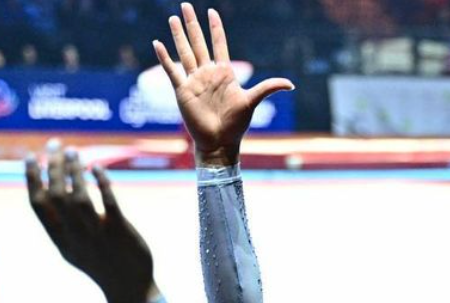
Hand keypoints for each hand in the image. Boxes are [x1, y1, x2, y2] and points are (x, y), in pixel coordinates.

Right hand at [26, 145, 155, 302]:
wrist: (129, 291)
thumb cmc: (100, 266)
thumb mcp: (72, 249)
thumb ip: (59, 225)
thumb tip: (47, 192)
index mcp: (60, 240)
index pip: (38, 205)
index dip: (32, 178)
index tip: (32, 156)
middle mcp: (75, 238)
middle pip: (57, 196)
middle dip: (54, 167)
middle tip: (56, 145)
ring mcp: (98, 235)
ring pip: (80, 198)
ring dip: (74, 171)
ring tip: (73, 152)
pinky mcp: (121, 232)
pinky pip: (109, 202)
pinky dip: (101, 182)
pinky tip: (96, 167)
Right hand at [153, 4, 292, 166]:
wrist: (219, 142)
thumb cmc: (236, 125)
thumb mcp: (252, 101)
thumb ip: (268, 88)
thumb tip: (291, 84)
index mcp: (224, 73)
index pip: (219, 44)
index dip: (216, 28)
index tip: (212, 11)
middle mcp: (208, 73)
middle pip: (199, 42)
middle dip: (193, 24)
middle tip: (185, 4)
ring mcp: (194, 81)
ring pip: (185, 52)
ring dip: (178, 35)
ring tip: (173, 18)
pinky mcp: (183, 90)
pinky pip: (172, 70)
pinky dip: (164, 57)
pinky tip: (157, 44)